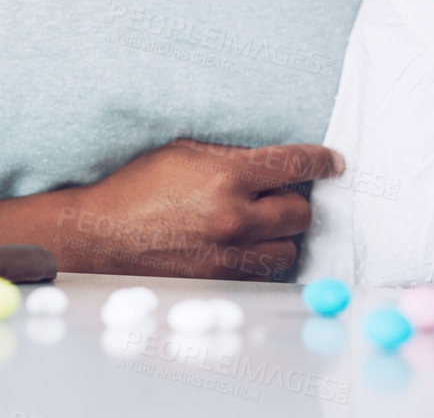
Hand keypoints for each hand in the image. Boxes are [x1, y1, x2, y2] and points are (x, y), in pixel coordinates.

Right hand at [53, 138, 343, 280]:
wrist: (100, 234)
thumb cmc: (137, 186)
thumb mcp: (184, 152)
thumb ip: (232, 155)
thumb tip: (275, 159)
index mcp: (228, 176)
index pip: (295, 165)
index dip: (321, 161)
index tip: (334, 162)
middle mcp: (234, 218)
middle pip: (300, 211)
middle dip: (292, 201)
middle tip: (275, 195)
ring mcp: (229, 256)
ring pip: (288, 247)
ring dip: (278, 234)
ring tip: (255, 224)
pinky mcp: (221, 282)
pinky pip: (264, 272)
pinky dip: (260, 258)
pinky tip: (240, 245)